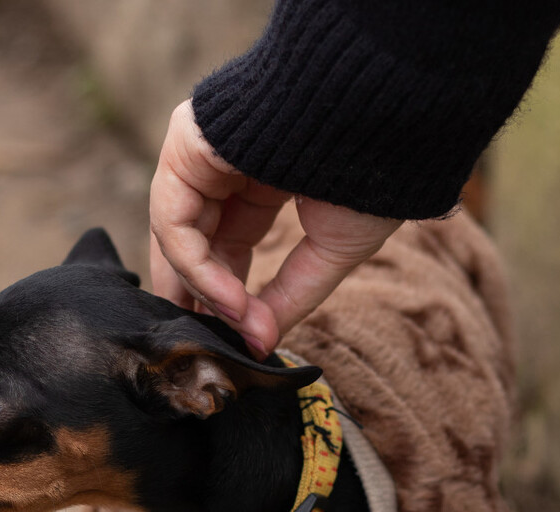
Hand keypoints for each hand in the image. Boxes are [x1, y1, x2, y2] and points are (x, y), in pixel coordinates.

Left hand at [150, 100, 401, 356]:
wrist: (382, 114)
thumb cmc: (372, 171)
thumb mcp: (331, 250)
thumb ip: (289, 297)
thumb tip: (259, 345)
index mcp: (258, 181)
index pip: (222, 247)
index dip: (226, 299)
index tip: (239, 343)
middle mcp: (223, 167)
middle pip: (190, 245)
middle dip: (196, 301)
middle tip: (207, 349)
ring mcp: (201, 153)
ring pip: (180, 239)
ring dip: (205, 293)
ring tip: (235, 330)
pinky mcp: (186, 145)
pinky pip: (177, 222)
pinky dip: (199, 269)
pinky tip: (231, 302)